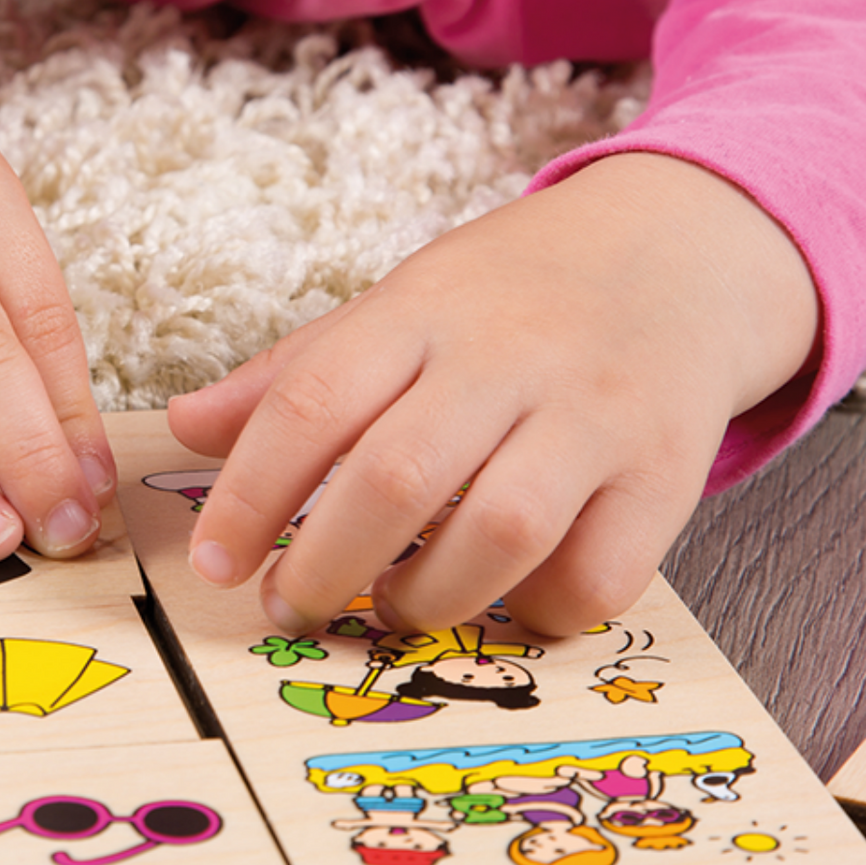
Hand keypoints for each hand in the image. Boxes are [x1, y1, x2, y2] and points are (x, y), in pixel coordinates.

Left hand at [169, 153, 817, 634]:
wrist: (680, 254)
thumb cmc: (517, 290)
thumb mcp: (403, 302)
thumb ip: (298, 370)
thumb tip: (185, 427)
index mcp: (425, 306)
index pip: (313, 401)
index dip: (249, 494)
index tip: (215, 561)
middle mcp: (510, 354)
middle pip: (396, 478)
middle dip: (322, 565)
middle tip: (290, 603)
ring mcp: (597, 412)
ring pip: (500, 532)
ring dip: (425, 598)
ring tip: (392, 603)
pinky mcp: (667, 470)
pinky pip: (599, 575)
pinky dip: (536, 611)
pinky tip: (503, 599)